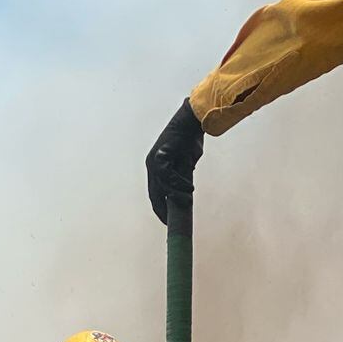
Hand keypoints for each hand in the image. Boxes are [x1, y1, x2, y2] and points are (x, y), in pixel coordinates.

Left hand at [146, 99, 203, 222]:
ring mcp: (154, 161)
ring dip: (176, 196)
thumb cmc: (189, 140)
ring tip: (187, 202)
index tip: (167, 220)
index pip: (155, 193)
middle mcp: (152, 166)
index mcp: (155, 169)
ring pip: (162, 186)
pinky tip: (190, 188)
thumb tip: (186, 193)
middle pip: (155, 193)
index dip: (161, 207)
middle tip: (172, 221)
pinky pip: (169, 175)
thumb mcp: (186, 163)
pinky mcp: (160, 156)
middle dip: (163, 208)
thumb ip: (183, 176)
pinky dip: (179, 184)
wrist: (191, 120)